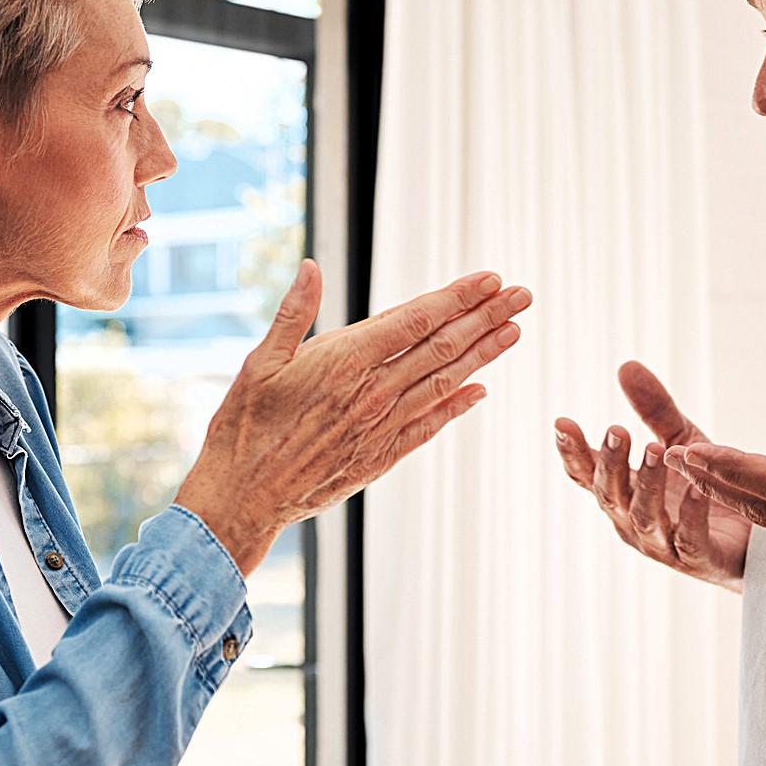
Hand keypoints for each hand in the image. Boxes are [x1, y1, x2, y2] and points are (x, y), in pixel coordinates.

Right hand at [177, 259, 530, 572]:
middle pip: (443, 346)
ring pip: (445, 382)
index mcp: (344, 361)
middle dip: (487, 317)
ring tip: (515, 330)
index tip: (491, 278)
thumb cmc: (243, 427)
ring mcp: (381, 427)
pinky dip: (458, 406)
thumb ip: (294, 313)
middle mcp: (373, 392)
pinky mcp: (381, 457)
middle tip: (522, 295)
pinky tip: (481, 391)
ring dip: (484, 355)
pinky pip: (430, 426)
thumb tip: (312, 267)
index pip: (417, 319)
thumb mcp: (260, 362)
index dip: (457, 296)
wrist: (243, 498)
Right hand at [554, 362, 750, 590]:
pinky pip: (689, 539)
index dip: (572, 451)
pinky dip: (691, 514)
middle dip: (611, 462)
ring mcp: (662, 544)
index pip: (587, 474)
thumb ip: (654, 410)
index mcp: (623, 493)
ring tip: (655, 449)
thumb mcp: (681, 441)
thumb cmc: (704, 488)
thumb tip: (626, 366)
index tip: (562, 422)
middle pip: (611, 494)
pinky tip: (696, 488)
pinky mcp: (698, 559)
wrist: (751, 539)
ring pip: (644, 516)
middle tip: (617, 430)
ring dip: (647, 483)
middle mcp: (633, 521)